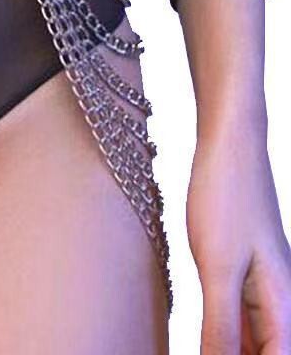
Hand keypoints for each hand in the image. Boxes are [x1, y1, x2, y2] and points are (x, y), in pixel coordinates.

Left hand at [187, 125, 290, 353]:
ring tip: (195, 350)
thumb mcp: (218, 266)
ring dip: (229, 350)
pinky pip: (234, 313)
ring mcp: (258, 281)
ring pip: (250, 337)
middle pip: (265, 352)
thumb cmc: (227, 197)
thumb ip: (221, 325)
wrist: (229, 143)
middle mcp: (277, 298)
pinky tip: (202, 336)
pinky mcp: (238, 265)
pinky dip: (220, 330)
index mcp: (282, 305)